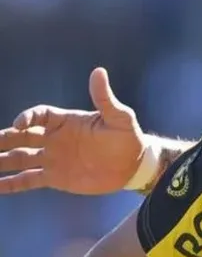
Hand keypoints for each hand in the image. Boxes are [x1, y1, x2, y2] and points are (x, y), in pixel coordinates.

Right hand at [0, 67, 144, 194]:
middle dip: (2, 139)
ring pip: (18, 158)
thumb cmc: (128, 138)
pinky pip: (28, 180)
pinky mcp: (55, 178)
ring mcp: (52, 159)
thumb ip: (105, 99)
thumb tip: (99, 72)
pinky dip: (10, 184)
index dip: (27, 118)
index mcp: (66, 122)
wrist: (133, 166)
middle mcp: (54, 139)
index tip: (19, 125)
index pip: (39, 115)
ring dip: (0, 160)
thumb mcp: (120, 117)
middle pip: (20, 136)